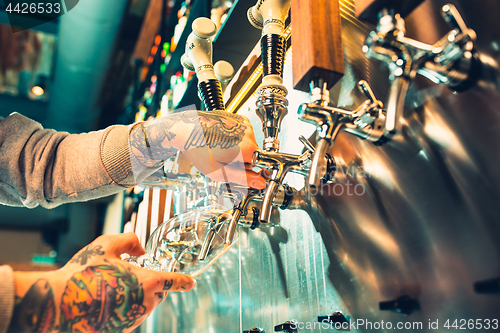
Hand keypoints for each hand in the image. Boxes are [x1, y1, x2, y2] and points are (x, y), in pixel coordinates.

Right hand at [9, 233, 195, 332]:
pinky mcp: (119, 329)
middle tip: (132, 275)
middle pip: (159, 294)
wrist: (58, 303)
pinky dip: (125, 306)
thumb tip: (139, 249)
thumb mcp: (106, 245)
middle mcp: (144, 304)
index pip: (174, 282)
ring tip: (112, 286)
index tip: (191, 282)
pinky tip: (106, 299)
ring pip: (144, 305)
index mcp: (148, 282)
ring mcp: (132, 319)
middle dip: (153, 284)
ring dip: (137, 295)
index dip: (184, 281)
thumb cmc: (82, 273)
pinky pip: (130, 316)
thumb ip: (129, 240)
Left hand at [129, 110, 265, 188]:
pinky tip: (221, 139)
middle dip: (242, 160)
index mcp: (247, 148)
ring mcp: (244, 123)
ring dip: (238, 149)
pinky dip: (235, 138)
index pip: (259, 164)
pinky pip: (243, 134)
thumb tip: (260, 182)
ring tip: (220, 148)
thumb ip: (243, 178)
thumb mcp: (219, 171)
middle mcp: (248, 133)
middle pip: (253, 154)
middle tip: (224, 160)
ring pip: (248, 144)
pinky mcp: (238, 118)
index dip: (248, 170)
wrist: (186, 129)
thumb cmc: (198, 149)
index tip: (237, 170)